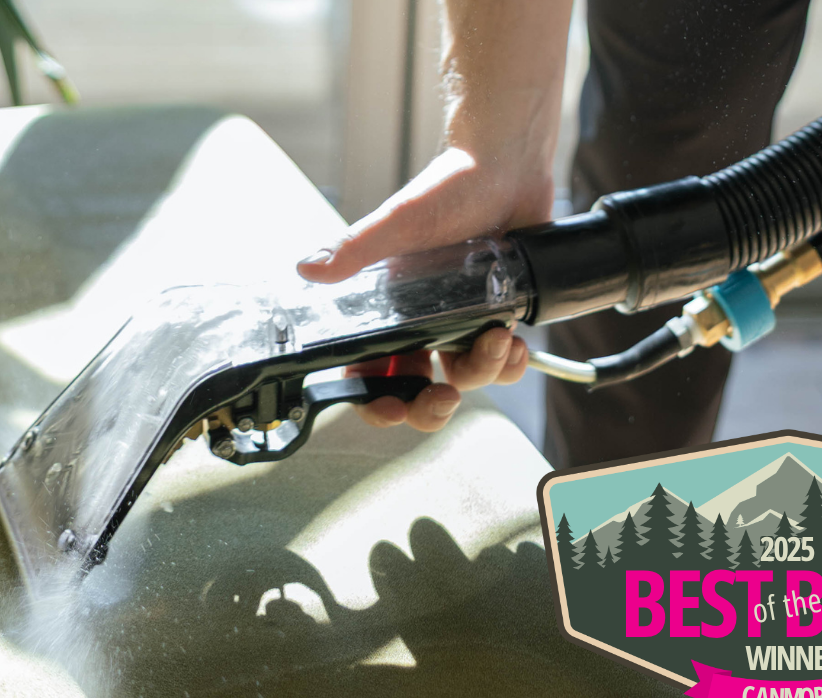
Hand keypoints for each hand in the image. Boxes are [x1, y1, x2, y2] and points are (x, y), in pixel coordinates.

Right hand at [296, 149, 546, 430]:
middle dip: (429, 405)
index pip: (370, 368)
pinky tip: (512, 345)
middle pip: (416, 388)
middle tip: (442, 398)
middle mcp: (422, 319)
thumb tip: (309, 269)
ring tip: (495, 344)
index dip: (375, 398)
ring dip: (481, 372)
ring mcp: (462, 320)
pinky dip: (509, 361)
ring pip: (464, 376)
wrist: (507, 166)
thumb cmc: (450, 186)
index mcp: (389, 306)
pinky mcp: (499, 314)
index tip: (390, 407)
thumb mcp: (400, 221)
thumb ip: (356, 248)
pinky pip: (501, 360)